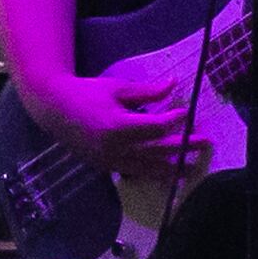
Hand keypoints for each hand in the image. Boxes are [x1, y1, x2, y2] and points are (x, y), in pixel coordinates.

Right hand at [23, 63, 193, 177]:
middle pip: (157, 150)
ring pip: (147, 167)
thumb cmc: (85, 93)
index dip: (174, 120)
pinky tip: (166, 174)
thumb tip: (174, 84)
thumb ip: (146, 92)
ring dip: (172, 168)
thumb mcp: (116, 88)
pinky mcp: (105, 166)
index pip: (156, 127)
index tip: (187, 112)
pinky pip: (133, 172)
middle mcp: (115, 148)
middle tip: (205, 143)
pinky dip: (151, 173)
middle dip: (183, 146)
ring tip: (193, 169)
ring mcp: (109, 160)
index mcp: (118, 126)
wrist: (52, 109)